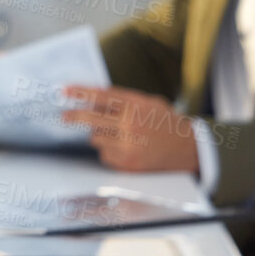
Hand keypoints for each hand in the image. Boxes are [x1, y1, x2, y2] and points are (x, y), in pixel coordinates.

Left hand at [61, 85, 199, 173]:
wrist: (190, 149)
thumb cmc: (166, 122)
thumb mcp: (147, 102)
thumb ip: (122, 99)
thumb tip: (91, 96)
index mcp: (134, 106)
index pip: (99, 97)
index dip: (79, 93)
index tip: (63, 90)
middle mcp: (129, 125)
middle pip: (90, 119)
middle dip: (74, 116)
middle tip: (63, 116)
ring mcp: (128, 146)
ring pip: (96, 139)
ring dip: (99, 135)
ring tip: (117, 134)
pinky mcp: (128, 164)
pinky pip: (105, 155)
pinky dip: (109, 151)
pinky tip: (124, 148)